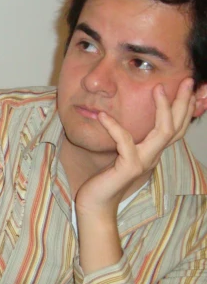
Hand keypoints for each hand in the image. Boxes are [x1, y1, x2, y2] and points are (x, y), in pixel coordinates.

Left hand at [76, 77, 196, 215]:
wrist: (96, 203)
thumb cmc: (106, 177)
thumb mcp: (121, 154)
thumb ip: (127, 139)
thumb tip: (122, 117)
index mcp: (152, 151)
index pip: (175, 127)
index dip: (184, 108)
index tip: (187, 86)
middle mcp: (152, 156)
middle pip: (176, 127)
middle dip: (183, 102)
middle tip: (188, 80)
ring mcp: (142, 162)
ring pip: (162, 133)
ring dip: (163, 109)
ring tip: (158, 88)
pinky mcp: (128, 168)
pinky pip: (125, 142)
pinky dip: (114, 127)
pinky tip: (102, 115)